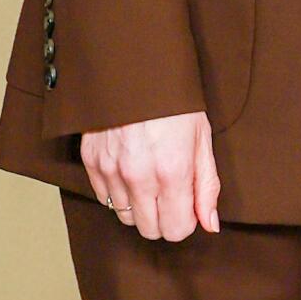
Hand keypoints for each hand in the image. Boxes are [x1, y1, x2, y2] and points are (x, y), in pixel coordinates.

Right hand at [80, 113, 220, 241]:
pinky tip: (130, 172)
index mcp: (172, 172)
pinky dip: (118, 192)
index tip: (187, 207)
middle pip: (149, 230)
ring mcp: (111, 170)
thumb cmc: (174, 102)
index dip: (184, 223)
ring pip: (125, 217)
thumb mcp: (201, 140)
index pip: (175, 230)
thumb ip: (206, 186)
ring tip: (149, 180)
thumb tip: (209, 224)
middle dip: (163, 219)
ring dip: (139, 207)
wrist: (134, 69)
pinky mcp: (91, 161)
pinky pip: (104, 198)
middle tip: (169, 196)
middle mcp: (139, 177)